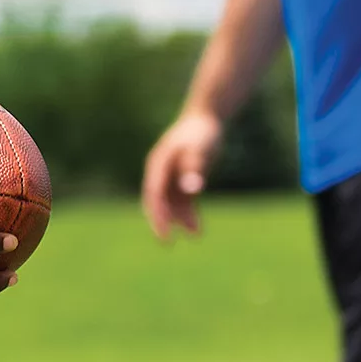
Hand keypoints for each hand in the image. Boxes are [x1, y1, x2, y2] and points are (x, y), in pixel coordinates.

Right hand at [142, 113, 222, 240]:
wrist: (206, 119)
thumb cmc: (203, 133)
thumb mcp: (201, 149)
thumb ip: (195, 168)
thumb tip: (192, 189)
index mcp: (159, 163)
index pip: (154, 193)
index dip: (157, 214)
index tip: (164, 232)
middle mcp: (160, 172)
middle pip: (156, 201)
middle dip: (161, 221)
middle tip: (166, 242)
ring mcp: (169, 176)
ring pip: (170, 203)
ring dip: (180, 219)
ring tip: (195, 234)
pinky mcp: (180, 179)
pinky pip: (181, 200)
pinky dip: (188, 214)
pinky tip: (197, 229)